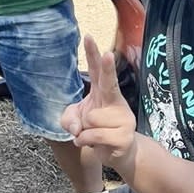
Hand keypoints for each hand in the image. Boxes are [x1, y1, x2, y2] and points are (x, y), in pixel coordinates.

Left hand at [60, 35, 137, 169]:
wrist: (117, 155)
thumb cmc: (95, 131)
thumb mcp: (74, 122)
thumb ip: (69, 119)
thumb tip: (79, 127)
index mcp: (103, 92)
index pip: (96, 70)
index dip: (93, 54)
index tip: (88, 37)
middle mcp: (115, 101)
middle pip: (109, 82)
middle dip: (107, 68)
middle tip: (107, 54)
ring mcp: (123, 118)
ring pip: (91, 118)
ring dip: (84, 131)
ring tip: (92, 135)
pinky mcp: (124, 136)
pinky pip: (94, 136)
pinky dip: (86, 142)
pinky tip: (93, 145)